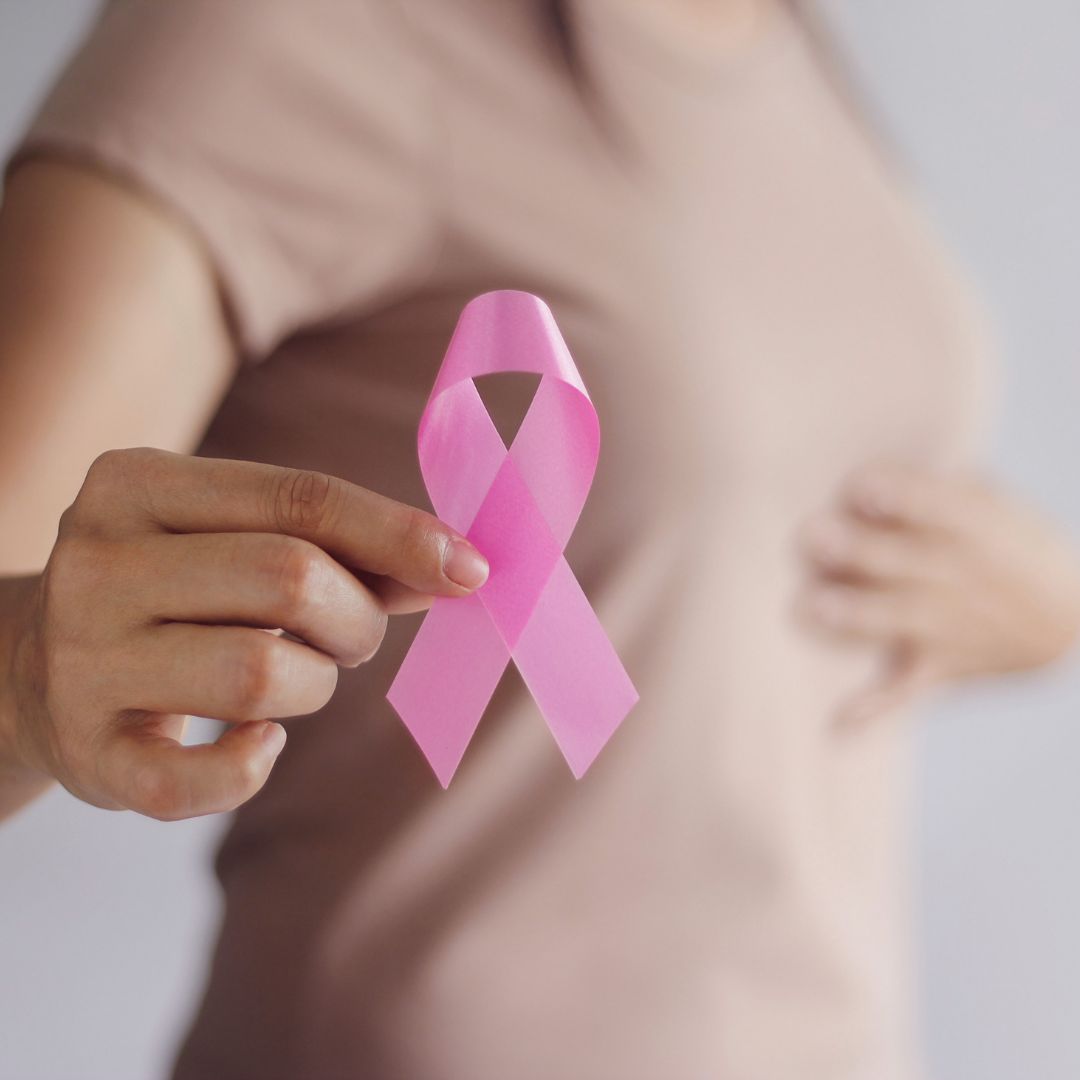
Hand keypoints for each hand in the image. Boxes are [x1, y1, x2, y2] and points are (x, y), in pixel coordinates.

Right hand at [1, 448, 488, 819]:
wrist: (32, 669)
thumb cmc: (172, 591)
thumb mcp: (233, 539)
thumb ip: (336, 546)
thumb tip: (454, 565)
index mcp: (135, 485)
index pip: (299, 499)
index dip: (398, 533)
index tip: (470, 566)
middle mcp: (95, 563)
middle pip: (289, 579)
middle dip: (357, 616)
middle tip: (355, 634)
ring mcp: (81, 662)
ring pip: (263, 673)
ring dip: (317, 684)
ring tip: (299, 678)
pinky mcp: (87, 753)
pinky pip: (207, 777)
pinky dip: (257, 764)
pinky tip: (260, 740)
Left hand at [797, 463, 1079, 720]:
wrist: (1075, 617)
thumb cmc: (1008, 543)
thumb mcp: (994, 504)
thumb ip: (939, 492)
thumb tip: (867, 486)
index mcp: (977, 527)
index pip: (938, 506)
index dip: (900, 495)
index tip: (859, 486)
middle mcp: (962, 577)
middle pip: (906, 563)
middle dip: (860, 551)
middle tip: (814, 537)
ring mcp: (950, 627)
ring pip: (899, 619)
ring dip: (857, 614)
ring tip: (812, 605)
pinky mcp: (939, 666)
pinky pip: (906, 689)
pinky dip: (873, 708)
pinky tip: (837, 723)